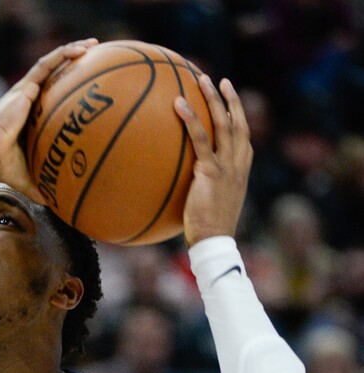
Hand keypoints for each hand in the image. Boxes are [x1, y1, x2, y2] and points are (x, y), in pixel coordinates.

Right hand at [0, 39, 97, 199]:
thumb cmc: (3, 167)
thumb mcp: (28, 179)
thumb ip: (42, 188)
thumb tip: (56, 207)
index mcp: (30, 116)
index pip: (51, 96)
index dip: (67, 87)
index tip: (86, 86)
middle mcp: (29, 99)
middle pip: (55, 74)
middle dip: (74, 63)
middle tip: (95, 57)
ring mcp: (26, 90)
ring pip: (52, 63)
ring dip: (72, 51)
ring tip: (93, 45)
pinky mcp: (24, 87)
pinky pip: (46, 64)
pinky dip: (63, 55)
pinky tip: (81, 50)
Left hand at [175, 76, 251, 246]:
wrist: (214, 242)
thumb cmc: (209, 231)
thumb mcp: (212, 206)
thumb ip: (206, 190)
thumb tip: (188, 187)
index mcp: (241, 172)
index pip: (243, 138)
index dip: (239, 117)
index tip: (232, 101)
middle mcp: (238, 165)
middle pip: (237, 124)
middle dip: (230, 100)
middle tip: (220, 81)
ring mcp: (227, 167)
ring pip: (223, 124)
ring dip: (214, 99)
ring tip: (201, 79)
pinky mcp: (211, 172)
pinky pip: (200, 139)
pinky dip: (191, 119)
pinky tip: (178, 104)